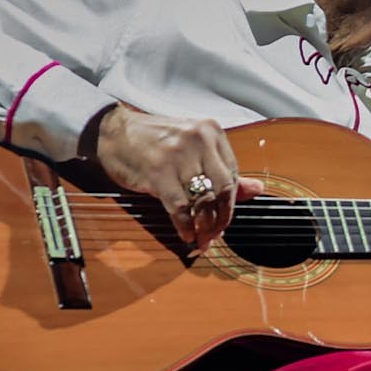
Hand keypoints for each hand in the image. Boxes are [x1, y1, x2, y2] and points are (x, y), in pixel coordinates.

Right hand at [87, 105, 263, 250]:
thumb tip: (258, 189)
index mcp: (211, 132)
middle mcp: (199, 140)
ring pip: (203, 200)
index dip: (231, 202)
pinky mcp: (158, 172)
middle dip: (223, 218)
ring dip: (205, 226)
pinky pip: (180, 207)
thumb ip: (223, 169)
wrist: (112, 131)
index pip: (233, 174)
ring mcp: (178, 156)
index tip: (224, 219)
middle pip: (224, 189)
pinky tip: (186, 235)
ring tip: (202, 239)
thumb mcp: (192, 148)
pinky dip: (185, 226)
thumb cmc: (154, 141)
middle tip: (216, 235)